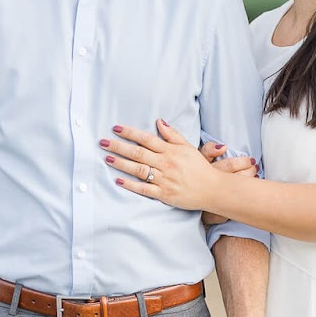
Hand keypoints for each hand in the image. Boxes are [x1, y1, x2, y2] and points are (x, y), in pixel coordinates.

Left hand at [99, 119, 255, 210]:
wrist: (212, 189)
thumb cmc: (199, 167)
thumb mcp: (187, 147)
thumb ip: (172, 135)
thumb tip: (158, 121)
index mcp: (170, 150)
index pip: (146, 138)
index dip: (130, 133)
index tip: (115, 128)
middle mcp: (166, 163)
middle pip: (138, 153)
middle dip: (119, 147)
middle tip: (103, 143)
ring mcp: (164, 179)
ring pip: (139, 169)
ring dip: (122, 164)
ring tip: (107, 159)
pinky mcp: (164, 194)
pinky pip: (144, 189)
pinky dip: (131, 185)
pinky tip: (118, 180)